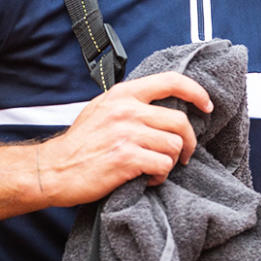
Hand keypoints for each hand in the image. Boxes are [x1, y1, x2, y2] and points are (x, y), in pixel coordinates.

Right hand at [35, 72, 211, 205]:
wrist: (54, 169)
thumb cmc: (80, 143)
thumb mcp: (103, 109)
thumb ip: (131, 104)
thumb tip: (164, 107)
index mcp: (123, 94)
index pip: (171, 81)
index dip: (196, 93)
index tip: (206, 106)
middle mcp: (127, 109)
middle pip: (180, 121)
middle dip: (188, 142)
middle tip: (183, 155)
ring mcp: (127, 133)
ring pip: (174, 146)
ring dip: (170, 162)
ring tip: (155, 168)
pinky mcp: (126, 158)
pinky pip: (163, 166)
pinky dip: (160, 177)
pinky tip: (146, 179)